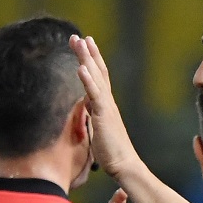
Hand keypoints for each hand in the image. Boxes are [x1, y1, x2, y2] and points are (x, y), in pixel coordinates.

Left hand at [70, 35, 142, 180]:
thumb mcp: (97, 129)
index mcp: (105, 105)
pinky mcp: (104, 115)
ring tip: (80, 42)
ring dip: (87, 59)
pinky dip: (88, 79)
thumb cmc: (111, 152)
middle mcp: (107, 102)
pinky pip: (95, 94)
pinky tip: (81, 67)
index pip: (98, 78)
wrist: (124, 165)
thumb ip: (92, 114)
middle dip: (87, 53)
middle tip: (78, 37)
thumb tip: (85, 106)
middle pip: (97, 71)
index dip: (91, 61)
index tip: (83, 46)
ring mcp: (106, 107)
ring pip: (97, 77)